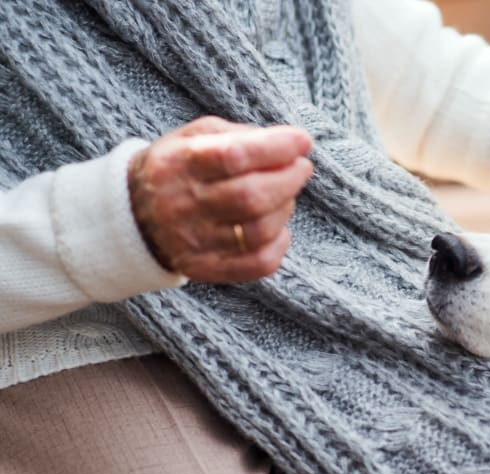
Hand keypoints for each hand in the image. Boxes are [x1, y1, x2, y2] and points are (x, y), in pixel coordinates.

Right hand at [128, 116, 312, 282]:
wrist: (133, 215)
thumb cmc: (179, 168)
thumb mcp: (195, 136)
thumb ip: (241, 135)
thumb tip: (291, 144)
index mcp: (181, 163)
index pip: (235, 156)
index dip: (277, 148)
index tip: (302, 142)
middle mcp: (185, 204)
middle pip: (252, 197)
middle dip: (289, 179)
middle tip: (301, 168)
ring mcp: (196, 242)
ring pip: (259, 230)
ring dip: (285, 208)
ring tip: (284, 194)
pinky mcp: (207, 268)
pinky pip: (259, 264)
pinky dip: (280, 244)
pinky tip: (278, 227)